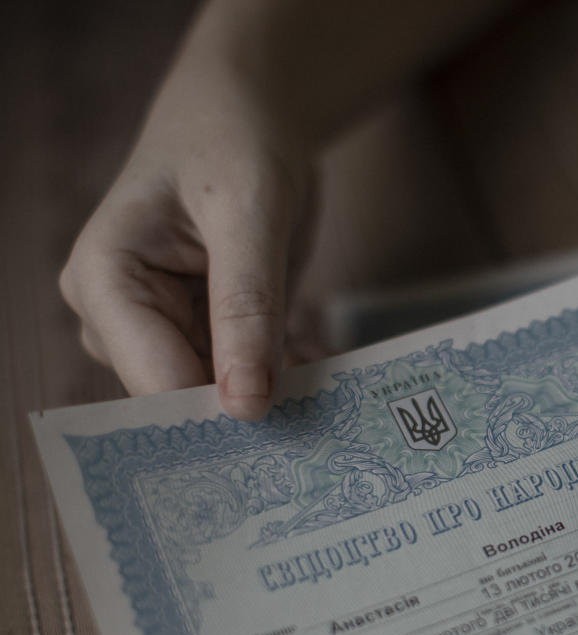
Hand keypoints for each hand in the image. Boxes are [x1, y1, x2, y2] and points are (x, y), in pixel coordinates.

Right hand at [60, 60, 312, 419]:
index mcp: (104, 279)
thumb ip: (246, 308)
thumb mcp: (250, 214)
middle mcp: (117, 315)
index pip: (154, 379)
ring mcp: (158, 326)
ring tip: (333, 385)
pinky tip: (324, 359)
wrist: (247, 113)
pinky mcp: (200, 330)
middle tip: (324, 425)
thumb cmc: (235, 140)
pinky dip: (287, 371)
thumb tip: (245, 406)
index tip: (283, 439)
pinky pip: (244, 374)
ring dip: (278, 391)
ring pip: (219, 392)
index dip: (217, 415)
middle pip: (183, 396)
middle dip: (252, 408)